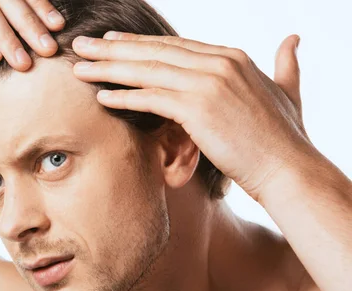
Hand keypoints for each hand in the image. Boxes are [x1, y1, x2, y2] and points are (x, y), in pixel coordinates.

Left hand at [71, 32, 310, 201]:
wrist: (288, 168)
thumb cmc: (284, 137)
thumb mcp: (287, 90)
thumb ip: (285, 64)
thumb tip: (292, 40)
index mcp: (231, 57)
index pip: (173, 45)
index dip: (138, 43)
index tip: (111, 41)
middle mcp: (218, 63)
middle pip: (153, 52)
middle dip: (112, 48)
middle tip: (81, 45)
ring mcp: (208, 83)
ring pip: (146, 71)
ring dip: (108, 68)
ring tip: (79, 67)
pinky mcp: (198, 109)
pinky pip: (151, 99)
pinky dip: (124, 96)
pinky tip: (101, 97)